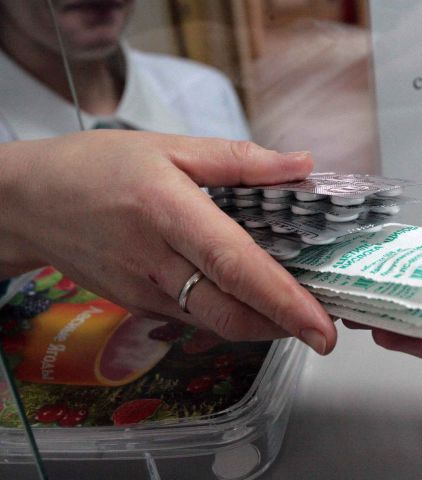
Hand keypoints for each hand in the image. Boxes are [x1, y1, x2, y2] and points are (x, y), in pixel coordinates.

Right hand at [0, 130, 334, 353]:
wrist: (29, 202)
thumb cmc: (96, 167)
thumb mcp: (169, 146)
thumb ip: (241, 160)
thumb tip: (301, 165)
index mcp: (168, 212)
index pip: (234, 265)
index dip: (282, 299)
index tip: (320, 324)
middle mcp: (156, 262)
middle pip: (229, 314)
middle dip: (283, 329)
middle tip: (323, 328)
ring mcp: (144, 292)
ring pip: (214, 324)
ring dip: (261, 325)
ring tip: (296, 313)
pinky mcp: (138, 307)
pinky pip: (193, 320)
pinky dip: (230, 316)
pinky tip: (249, 300)